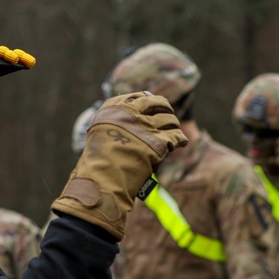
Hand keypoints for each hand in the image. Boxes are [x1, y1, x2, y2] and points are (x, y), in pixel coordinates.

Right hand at [51, 92, 187, 239]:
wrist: (100, 181)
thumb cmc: (98, 163)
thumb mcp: (100, 133)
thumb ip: (116, 121)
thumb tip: (136, 115)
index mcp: (113, 109)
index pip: (139, 97)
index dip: (151, 101)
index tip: (155, 105)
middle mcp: (129, 114)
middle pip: (157, 103)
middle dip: (165, 109)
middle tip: (168, 116)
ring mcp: (144, 128)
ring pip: (169, 119)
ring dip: (173, 125)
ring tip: (173, 133)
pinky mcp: (157, 143)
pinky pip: (176, 136)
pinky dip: (180, 139)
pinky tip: (180, 143)